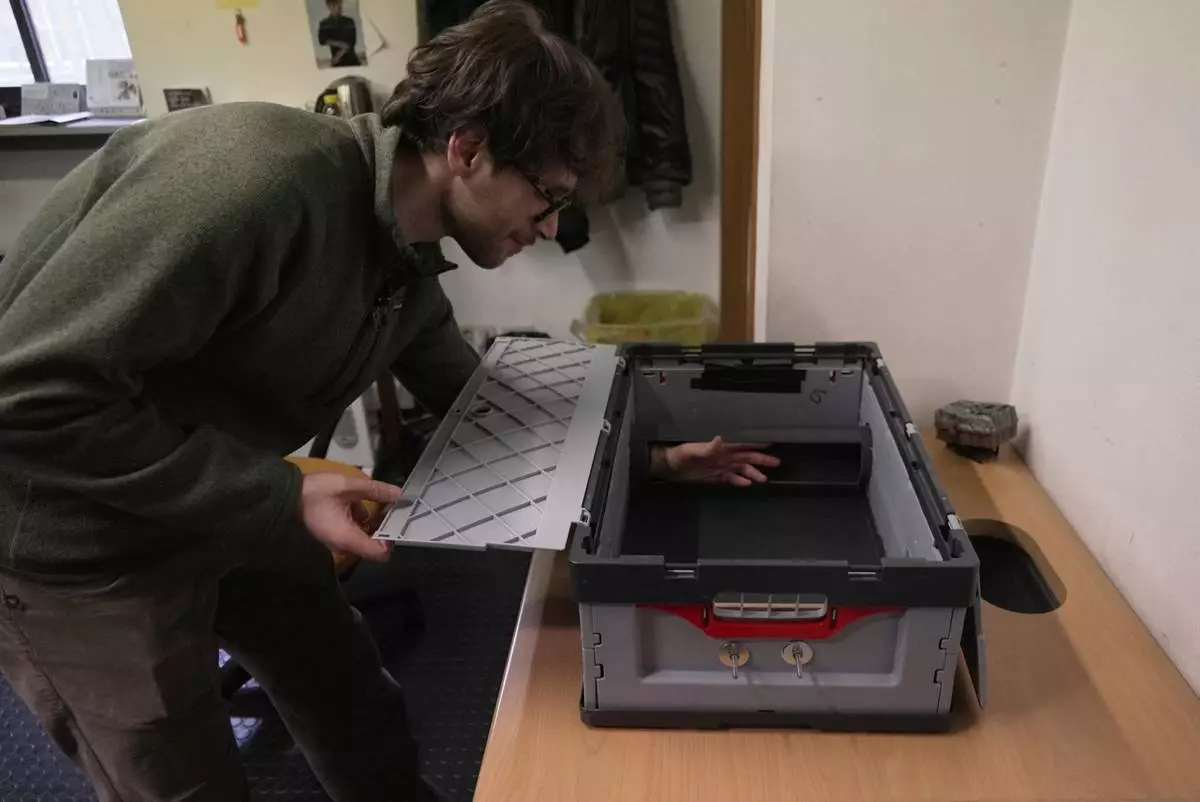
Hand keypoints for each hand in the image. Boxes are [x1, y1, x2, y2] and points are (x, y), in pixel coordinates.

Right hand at [299, 472, 401, 562]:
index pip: (379, 553)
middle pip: (373, 545)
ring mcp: (336, 541)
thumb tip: (398, 493)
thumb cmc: (313, 492)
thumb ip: (374, 490)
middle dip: (384, 527)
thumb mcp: (346, 486)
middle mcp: (343, 545)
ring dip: (372, 521)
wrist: (284, 495)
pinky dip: (358, 519)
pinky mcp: (332, 534)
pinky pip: (351, 531)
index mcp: (347, 538)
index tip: (399, 522)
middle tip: (393, 508)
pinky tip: (358, 501)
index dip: (392, 540)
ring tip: (379, 502)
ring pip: (363, 536)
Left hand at [653, 437, 780, 486]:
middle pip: (747, 457)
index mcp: (721, 447)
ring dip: (753, 473)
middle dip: (761, 459)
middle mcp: (724, 455)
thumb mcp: (692, 450)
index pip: (742, 444)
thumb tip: (719, 438)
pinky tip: (748, 484)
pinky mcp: (716, 476)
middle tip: (776, 463)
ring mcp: (721, 466)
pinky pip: (732, 478)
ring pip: (742, 469)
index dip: (756, 444)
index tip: (770, 443)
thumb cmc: (679, 454)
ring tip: (764, 479)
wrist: (670, 466)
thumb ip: (707, 446)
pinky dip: (740, 481)